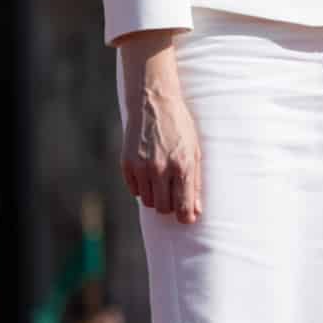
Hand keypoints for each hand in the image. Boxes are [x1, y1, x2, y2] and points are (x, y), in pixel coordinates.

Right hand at [117, 34, 201, 223]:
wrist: (153, 104)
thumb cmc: (179, 127)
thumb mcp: (194, 150)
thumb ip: (194, 182)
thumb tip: (195, 211)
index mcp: (183, 165)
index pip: (183, 206)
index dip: (186, 216)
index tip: (187, 218)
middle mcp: (161, 169)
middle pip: (164, 208)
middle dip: (171, 205)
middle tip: (174, 194)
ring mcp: (142, 168)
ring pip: (148, 202)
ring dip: (156, 196)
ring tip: (162, 180)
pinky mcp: (127, 165)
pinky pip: (135, 191)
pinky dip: (142, 187)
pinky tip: (149, 172)